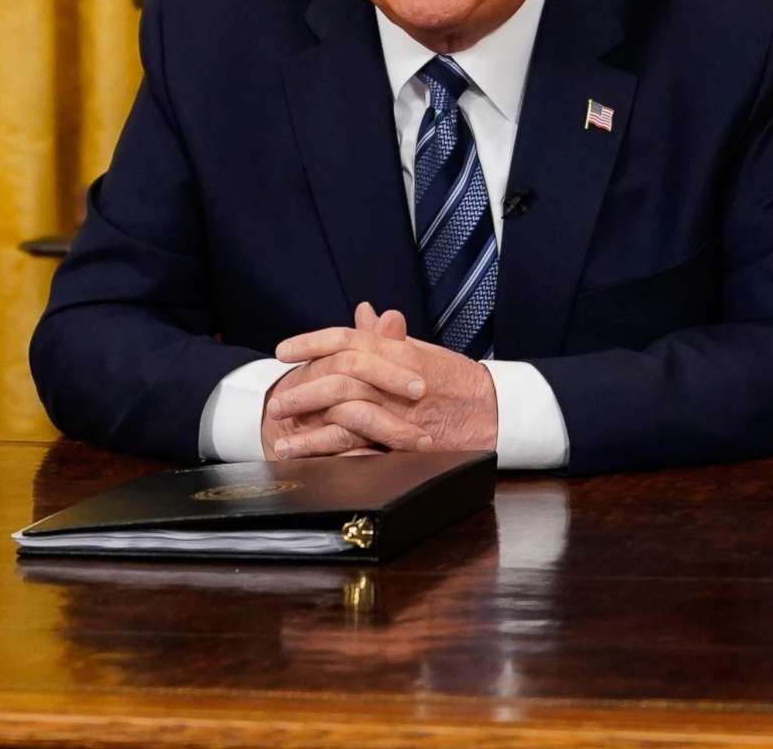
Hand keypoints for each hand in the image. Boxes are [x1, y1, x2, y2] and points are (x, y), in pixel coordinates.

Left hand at [269, 311, 498, 455]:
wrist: (496, 411)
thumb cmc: (456, 380)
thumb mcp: (419, 351)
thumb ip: (386, 337)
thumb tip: (363, 313)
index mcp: (397, 351)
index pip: (345, 340)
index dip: (310, 342)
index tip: (282, 350)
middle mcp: (395, 378)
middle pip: (338, 377)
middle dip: (302, 389)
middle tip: (276, 402)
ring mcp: (400, 411)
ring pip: (345, 415)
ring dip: (309, 429)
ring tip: (281, 438)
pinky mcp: (405, 442)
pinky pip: (363, 446)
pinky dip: (332, 453)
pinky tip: (310, 460)